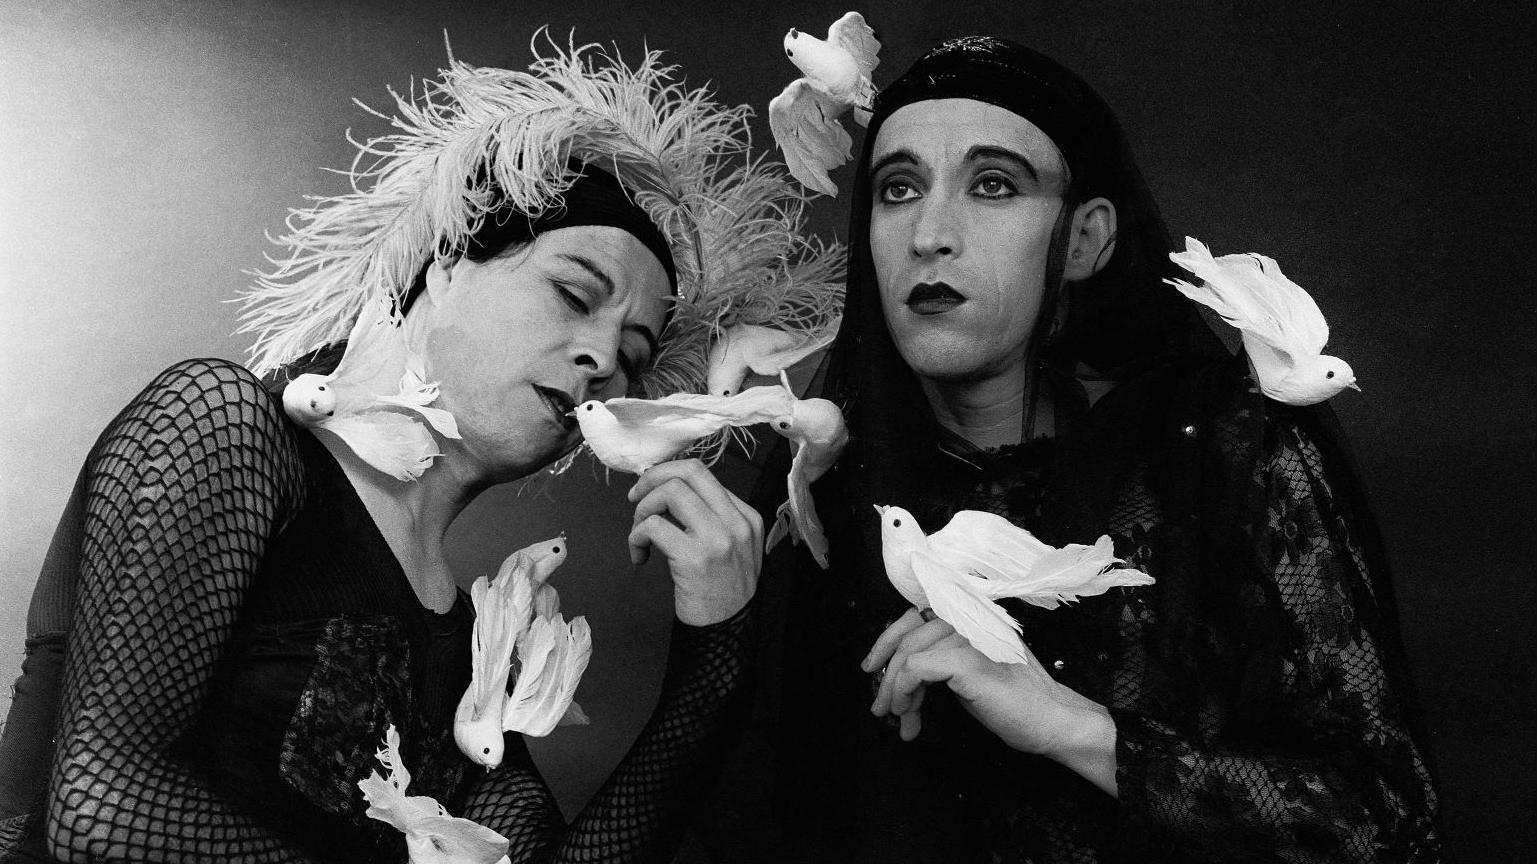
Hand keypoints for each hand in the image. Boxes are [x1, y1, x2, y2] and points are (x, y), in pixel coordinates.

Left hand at [628, 459, 761, 625]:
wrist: (726, 632)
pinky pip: (653, 526)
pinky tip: (640, 556)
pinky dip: (636, 537)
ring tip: (639, 533)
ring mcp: (718, 539)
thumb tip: (665, 491)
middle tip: (635, 497)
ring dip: (643, 508)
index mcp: (746, 516)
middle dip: (653, 478)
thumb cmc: (721, 591)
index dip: (668, 475)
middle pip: (690, 472)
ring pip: (671, 491)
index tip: (650, 490)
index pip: (703, 474)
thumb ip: (709, 518)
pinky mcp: (695, 558)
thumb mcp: (731, 547)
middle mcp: (736, 522)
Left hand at [862, 609, 1119, 795]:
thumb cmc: (1017, 704)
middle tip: (880, 705)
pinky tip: (910, 713)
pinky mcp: (966, 660)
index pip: (917, 615)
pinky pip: (916, 668)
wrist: (1054, 721)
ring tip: (902, 720)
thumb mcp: (969, 674)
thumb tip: (899, 673)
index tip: (875, 668)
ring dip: (896, 691)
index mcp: (971, 618)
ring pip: (908, 653)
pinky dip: (905, 692)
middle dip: (886, 670)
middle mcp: (970, 618)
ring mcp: (969, 636)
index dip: (889, 639)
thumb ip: (940, 661)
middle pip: (907, 632)